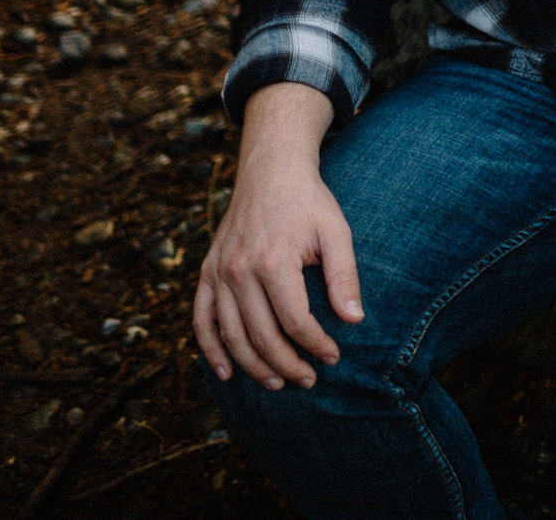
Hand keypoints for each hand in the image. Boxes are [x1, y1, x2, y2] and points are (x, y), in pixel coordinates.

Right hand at [194, 83, 359, 389]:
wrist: (270, 171)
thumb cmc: (309, 202)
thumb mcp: (336, 232)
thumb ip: (344, 276)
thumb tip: (354, 319)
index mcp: (273, 261)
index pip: (294, 321)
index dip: (315, 345)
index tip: (333, 357)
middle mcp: (239, 270)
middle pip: (261, 335)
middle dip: (286, 364)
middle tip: (308, 380)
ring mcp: (218, 272)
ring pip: (230, 335)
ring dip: (252, 365)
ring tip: (276, 384)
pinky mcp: (206, 272)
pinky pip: (201, 319)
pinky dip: (210, 349)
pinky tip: (226, 371)